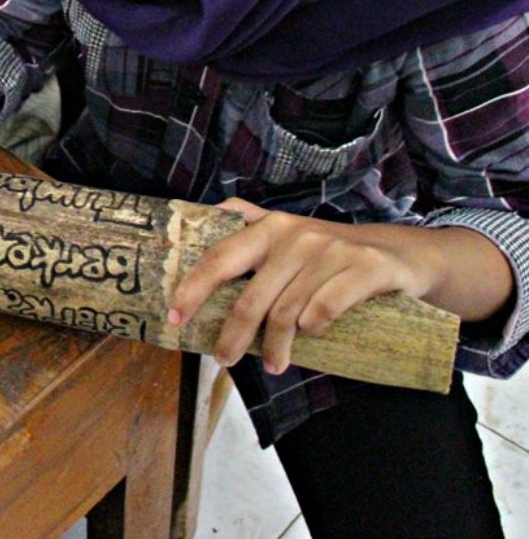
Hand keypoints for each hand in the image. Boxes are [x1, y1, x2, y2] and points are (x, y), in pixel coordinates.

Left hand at [168, 198, 438, 374]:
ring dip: (276, 345)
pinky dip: (315, 325)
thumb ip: (252, 223)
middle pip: (251, 298)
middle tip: (223, 360)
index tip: (175, 317)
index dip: (193, 289)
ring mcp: (332, 251)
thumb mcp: (291, 234)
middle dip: (233, 335)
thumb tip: (213, 213)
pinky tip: (312, 335)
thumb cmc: (333, 253)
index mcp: (270, 229)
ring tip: (273, 364)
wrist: (402, 255)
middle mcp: (297, 236)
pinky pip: (325, 307)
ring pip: (288, 311)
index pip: (220, 259)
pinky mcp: (366, 268)